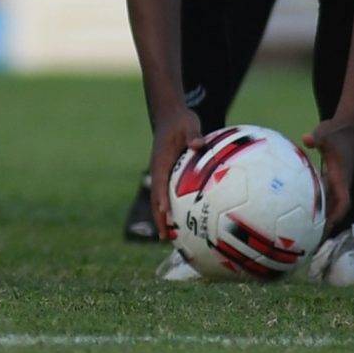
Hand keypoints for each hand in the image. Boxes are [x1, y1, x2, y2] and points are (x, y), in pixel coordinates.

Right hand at [145, 104, 204, 240]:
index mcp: (161, 160)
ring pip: (160, 198)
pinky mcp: (169, 174)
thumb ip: (193, 135)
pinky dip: (172, 208)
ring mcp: (162, 173)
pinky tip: (183, 221)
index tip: (165, 212)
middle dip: (158, 217)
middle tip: (163, 237)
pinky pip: (169, 194)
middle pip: (155, 197)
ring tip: (169, 237)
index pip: (159, 182)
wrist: (170, 115)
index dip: (161, 197)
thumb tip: (198, 144)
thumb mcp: (188, 124)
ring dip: (163, 217)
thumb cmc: (180, 120)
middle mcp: (159, 169)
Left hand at [301, 114, 353, 226]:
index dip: (337, 214)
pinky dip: (317, 205)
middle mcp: (341, 182)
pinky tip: (302, 212)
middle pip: (337, 209)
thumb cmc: (336, 131)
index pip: (344, 201)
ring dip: (323, 218)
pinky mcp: (331, 178)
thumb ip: (318, 137)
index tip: (327, 227)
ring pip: (332, 204)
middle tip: (313, 240)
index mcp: (341, 176)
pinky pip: (325, 196)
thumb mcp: (326, 131)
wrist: (348, 128)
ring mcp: (337, 181)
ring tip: (308, 233)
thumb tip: (306, 139)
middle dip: (328, 224)